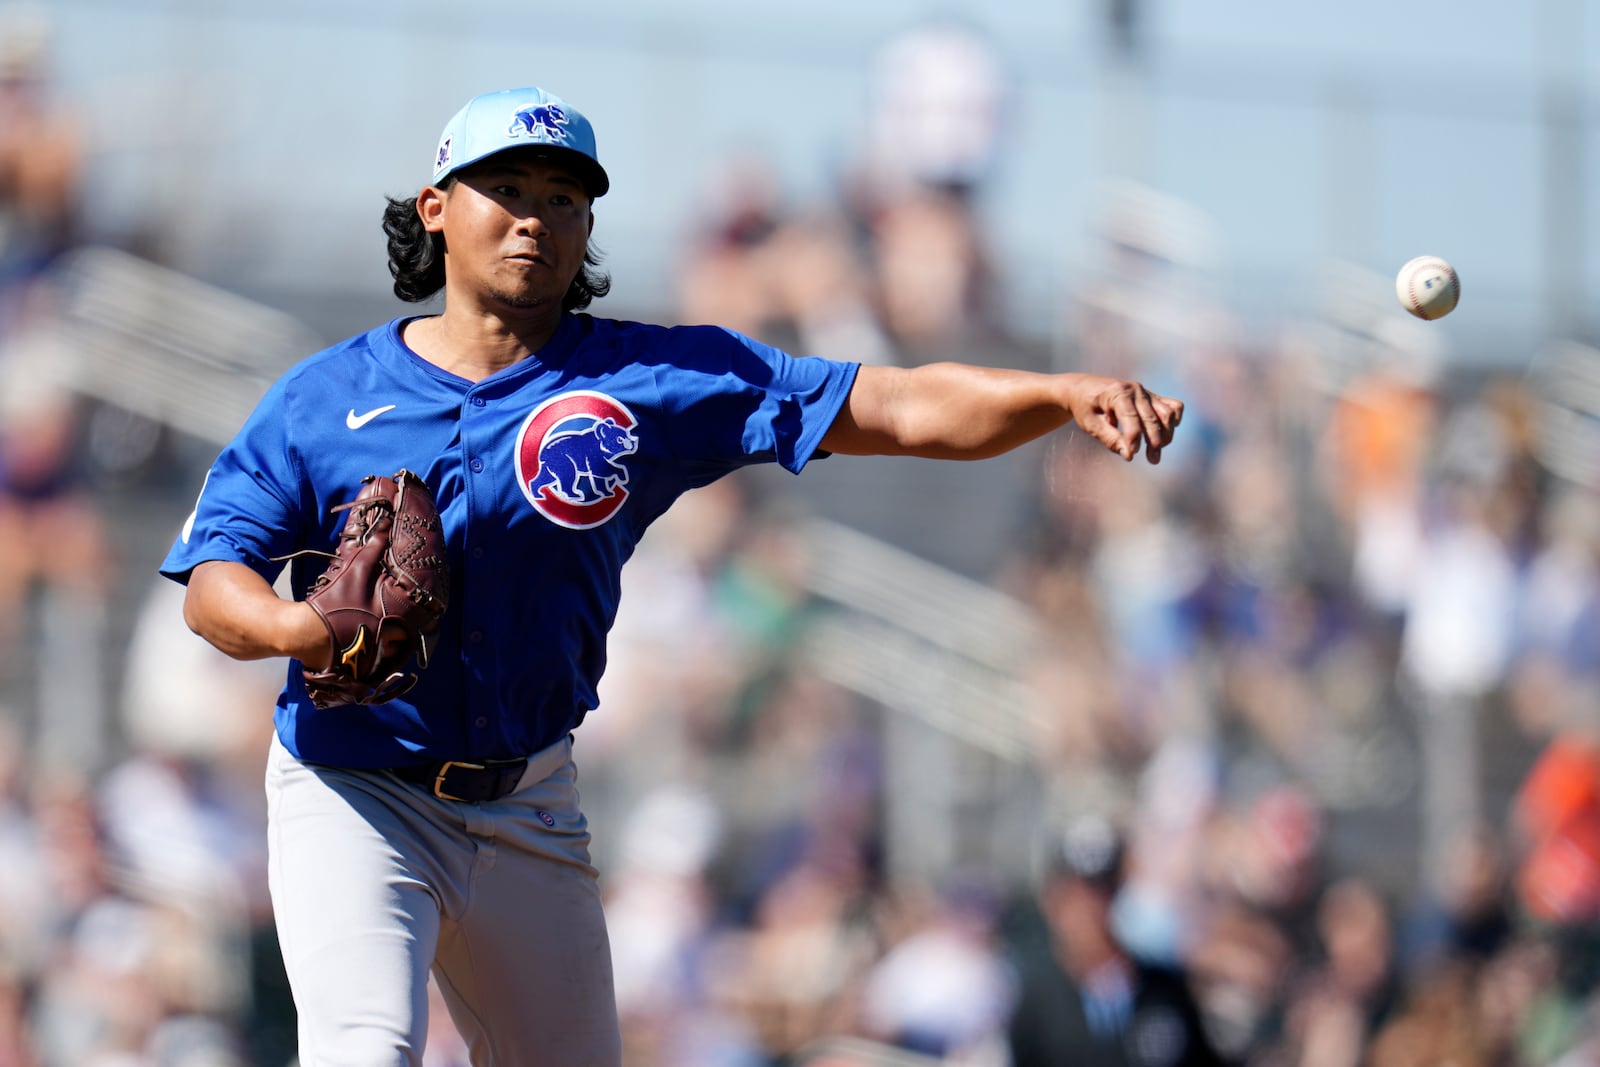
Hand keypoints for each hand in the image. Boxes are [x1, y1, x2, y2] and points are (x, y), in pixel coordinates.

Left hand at [1063, 375, 1183, 463]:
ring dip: (1166, 435)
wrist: (1084, 388)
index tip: (1132, 454)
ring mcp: (1146, 392)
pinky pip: (1173, 407)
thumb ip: (1109, 438)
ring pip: (1167, 413)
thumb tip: (1129, 455)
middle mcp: (1135, 390)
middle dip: (1154, 441)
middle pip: (1151, 418)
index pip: (1130, 416)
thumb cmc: (1085, 407)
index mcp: (1117, 392)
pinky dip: (1173, 421)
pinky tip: (1164, 435)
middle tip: (1153, 460)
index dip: (1133, 436)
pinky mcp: (1152, 397)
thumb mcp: (1090, 424)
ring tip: (1156, 453)